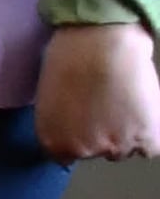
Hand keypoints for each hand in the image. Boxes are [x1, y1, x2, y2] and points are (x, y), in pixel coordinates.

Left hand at [37, 20, 157, 163]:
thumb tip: (72, 124)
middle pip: (97, 152)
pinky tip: (141, 110)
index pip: (67, 155)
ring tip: (125, 103)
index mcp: (52, 140)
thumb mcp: (48, 96)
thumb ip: (59, 120)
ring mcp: (114, 148)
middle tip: (108, 106)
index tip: (87, 120)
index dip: (80, 136)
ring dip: (126, 134)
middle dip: (103, 134)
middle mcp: (81, 150)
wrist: (101, 43)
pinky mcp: (145, 140)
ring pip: (125, 150)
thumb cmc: (68, 58)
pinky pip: (150, 147)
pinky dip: (149, 133)